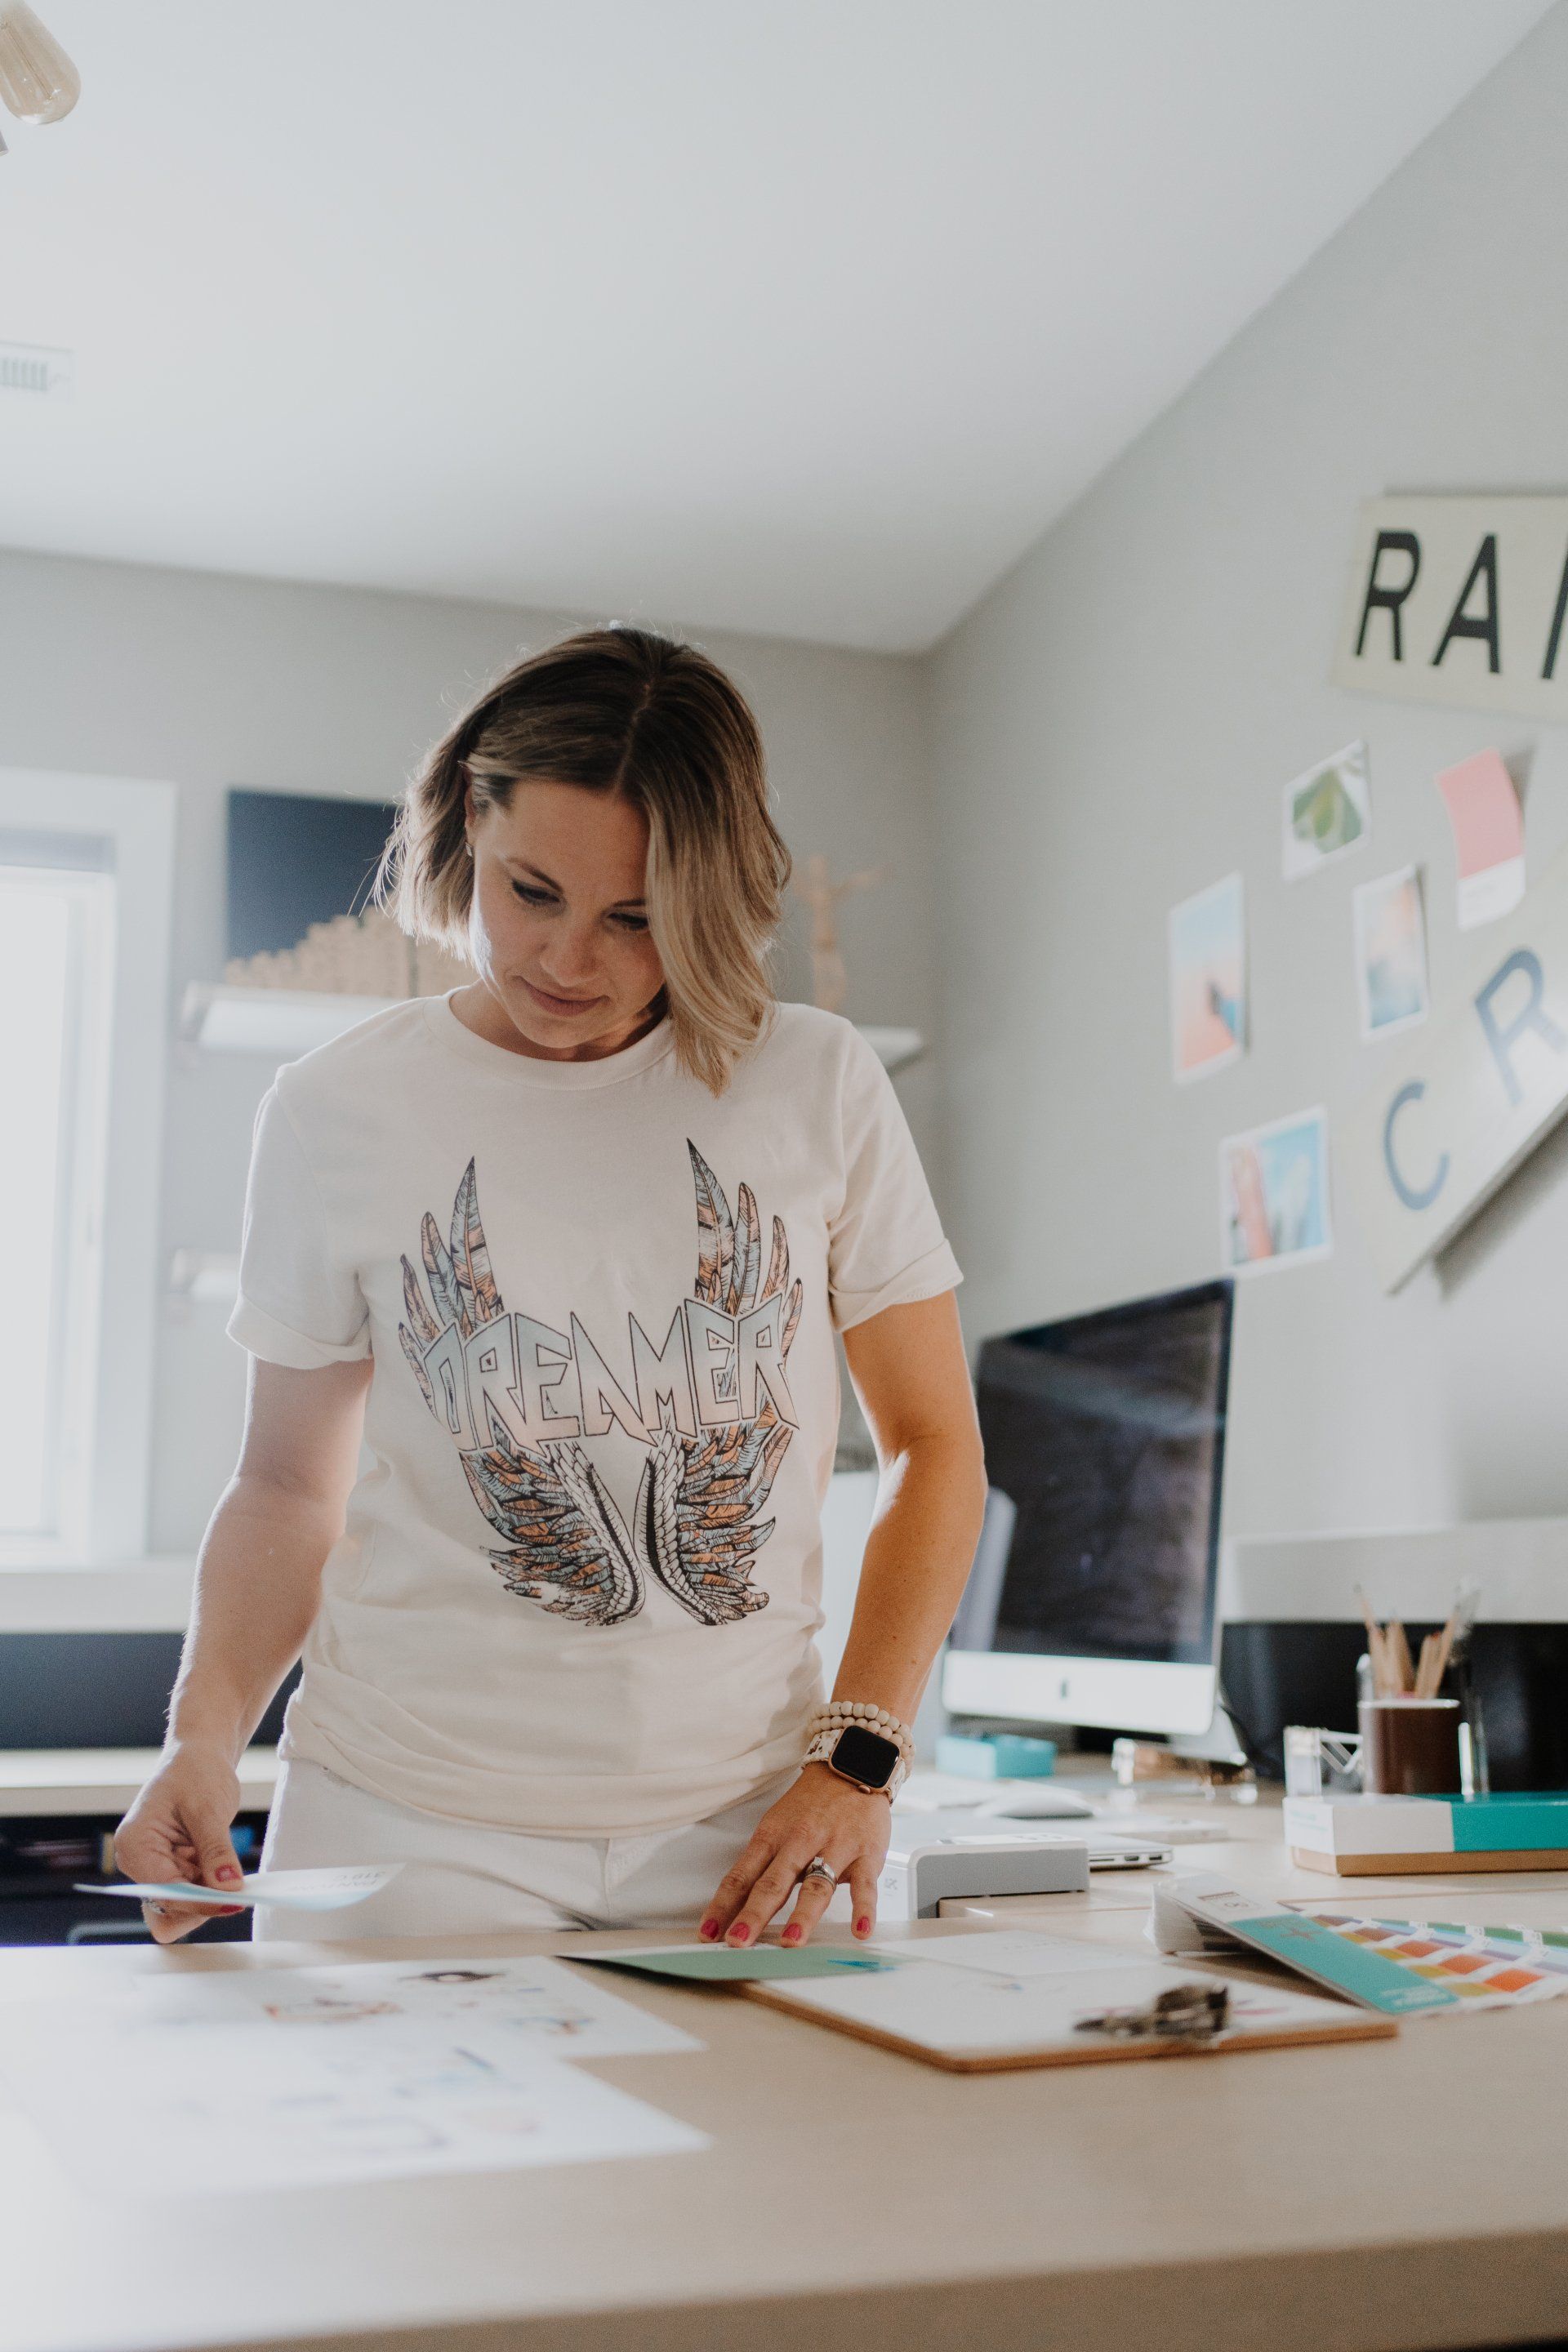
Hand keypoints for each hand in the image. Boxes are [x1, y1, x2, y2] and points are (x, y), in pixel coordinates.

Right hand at [114, 1742, 246, 1943]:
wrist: (199, 1756)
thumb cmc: (196, 1772)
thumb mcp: (208, 1809)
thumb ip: (216, 1851)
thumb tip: (229, 1888)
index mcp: (135, 1845)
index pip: (165, 1891)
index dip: (199, 1902)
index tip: (234, 1902)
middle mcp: (139, 1862)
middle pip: (169, 1907)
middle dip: (204, 1904)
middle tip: (241, 1894)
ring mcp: (155, 1867)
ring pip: (183, 1905)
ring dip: (211, 1897)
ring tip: (238, 1880)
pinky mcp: (174, 1868)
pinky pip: (192, 1892)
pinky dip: (213, 1888)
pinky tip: (230, 1875)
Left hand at [699, 1764, 890, 1948]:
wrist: (853, 1765)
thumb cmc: (811, 1803)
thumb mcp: (777, 1825)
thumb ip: (763, 1865)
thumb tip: (736, 1905)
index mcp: (772, 1837)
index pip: (741, 1876)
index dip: (723, 1905)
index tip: (708, 1933)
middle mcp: (800, 1842)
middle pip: (773, 1883)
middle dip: (754, 1914)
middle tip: (738, 1941)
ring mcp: (834, 1849)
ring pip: (816, 1886)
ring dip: (802, 1915)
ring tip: (791, 1942)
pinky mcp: (866, 1855)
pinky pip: (865, 1886)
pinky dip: (863, 1910)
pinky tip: (859, 1931)